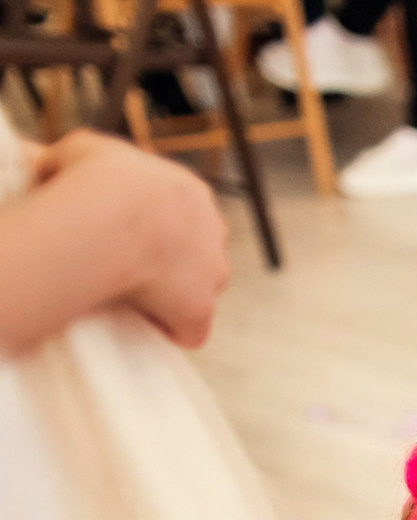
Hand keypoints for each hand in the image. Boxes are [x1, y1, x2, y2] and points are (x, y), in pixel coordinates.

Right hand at [30, 130, 227, 346]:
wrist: (114, 213)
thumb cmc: (95, 178)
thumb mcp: (83, 149)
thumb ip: (85, 160)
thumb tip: (60, 172)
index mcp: (190, 192)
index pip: (180, 212)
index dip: (153, 225)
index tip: (124, 232)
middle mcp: (213, 232)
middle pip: (196, 252)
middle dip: (168, 260)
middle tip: (126, 264)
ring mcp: (212, 273)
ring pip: (197, 291)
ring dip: (169, 295)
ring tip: (130, 295)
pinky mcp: (200, 309)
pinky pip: (190, 330)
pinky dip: (169, 330)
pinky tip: (142, 327)